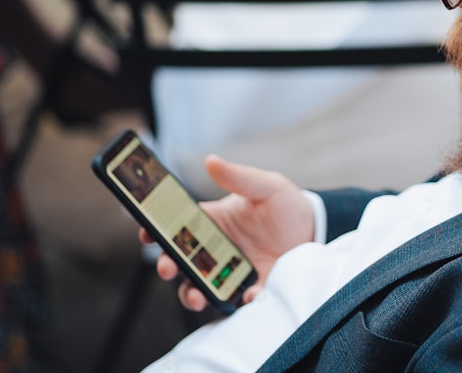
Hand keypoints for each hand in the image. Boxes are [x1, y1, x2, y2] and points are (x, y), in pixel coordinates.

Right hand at [139, 155, 314, 311]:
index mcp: (212, 221)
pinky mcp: (250, 288)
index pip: (176, 226)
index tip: (145, 232)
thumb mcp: (266, 186)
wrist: (316, 229)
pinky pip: (236, 300)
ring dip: (192, 293)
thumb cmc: (286, 204)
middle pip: (181, 261)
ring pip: (199, 286)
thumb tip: (211, 160)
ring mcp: (229, 271)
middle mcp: (215, 249)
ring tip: (197, 295)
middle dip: (168, 266)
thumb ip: (239, 177)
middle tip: (167, 267)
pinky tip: (248, 295)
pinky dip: (237, 301)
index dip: (155, 230)